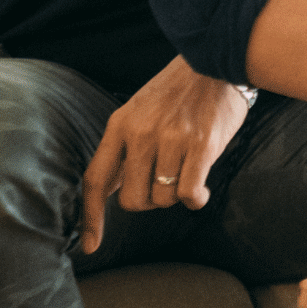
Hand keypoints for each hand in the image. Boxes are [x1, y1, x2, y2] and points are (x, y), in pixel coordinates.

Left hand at [79, 55, 250, 253]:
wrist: (216, 61)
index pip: (96, 180)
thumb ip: (123, 147)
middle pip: (132, 199)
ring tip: (186, 176)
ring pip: (163, 199)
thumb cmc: (177, 91)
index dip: (91, 217)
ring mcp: (171, 139)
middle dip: (148, 201)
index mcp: (120, 125)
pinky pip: (188, 194)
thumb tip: (106, 189)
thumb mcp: (138, 111)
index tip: (91, 246)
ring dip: (175, 196)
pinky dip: (195, 199)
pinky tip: (201, 191)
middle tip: (163, 185)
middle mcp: (141, 133)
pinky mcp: (201, 145)